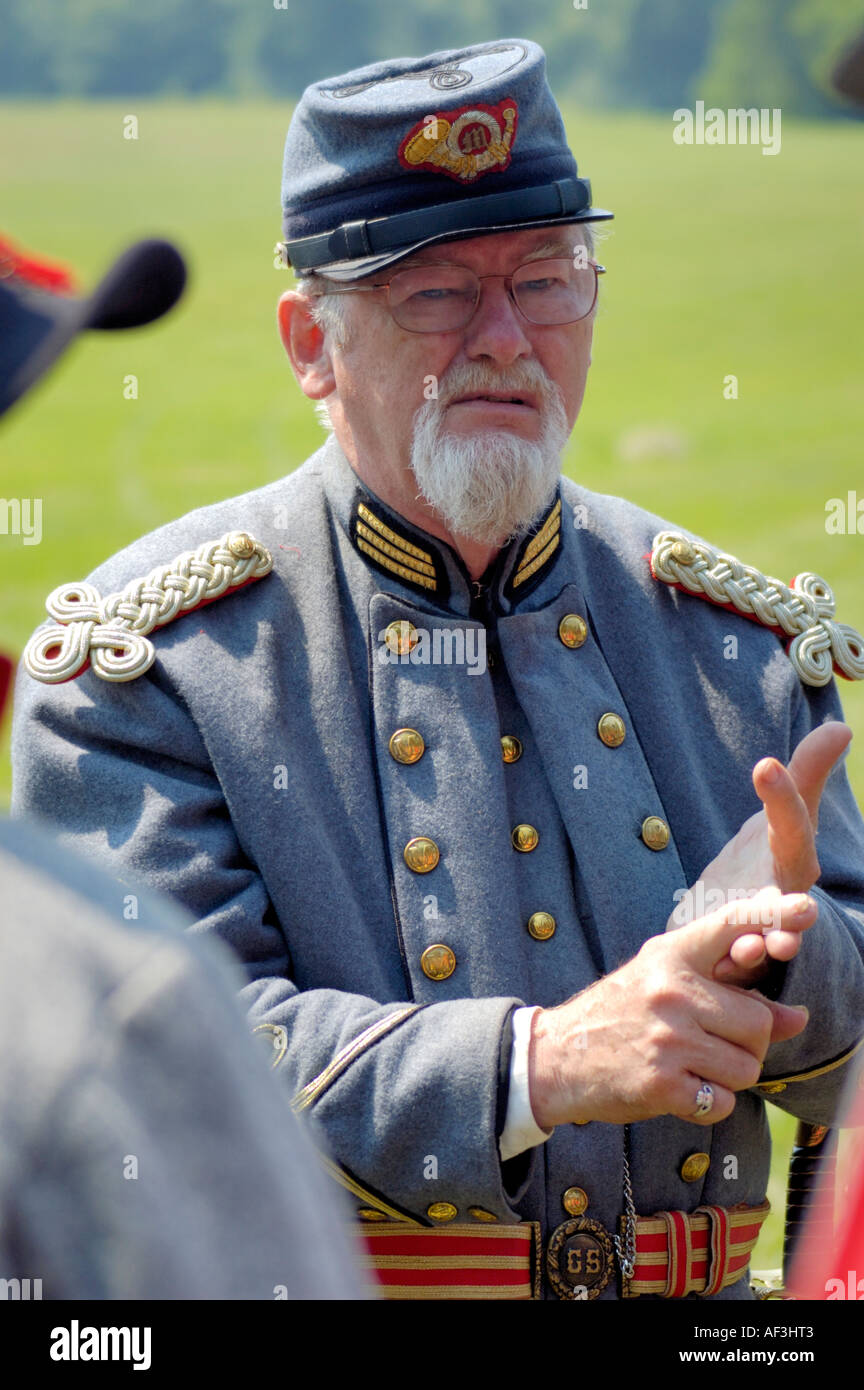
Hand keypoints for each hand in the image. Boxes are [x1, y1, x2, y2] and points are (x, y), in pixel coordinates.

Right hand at [528, 889, 814, 1129]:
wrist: (556, 1056)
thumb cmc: (620, 1016)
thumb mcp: (667, 987)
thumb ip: (732, 997)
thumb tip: (799, 1017)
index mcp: (672, 955)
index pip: (730, 925)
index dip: (771, 916)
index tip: (805, 908)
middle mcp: (671, 990)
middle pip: (759, 1021)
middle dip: (749, 1043)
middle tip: (715, 1044)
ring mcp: (667, 1037)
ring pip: (747, 1066)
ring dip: (730, 1077)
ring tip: (694, 1066)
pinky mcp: (661, 1083)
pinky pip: (721, 1100)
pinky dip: (709, 1103)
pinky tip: (681, 1089)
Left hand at [669, 722, 851, 984]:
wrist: (740, 917)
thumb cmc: (766, 862)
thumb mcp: (785, 820)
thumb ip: (807, 775)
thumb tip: (842, 725)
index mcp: (793, 859)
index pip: (791, 825)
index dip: (783, 796)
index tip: (764, 765)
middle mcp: (783, 901)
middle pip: (790, 905)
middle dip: (794, 909)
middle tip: (803, 908)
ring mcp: (760, 935)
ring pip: (763, 947)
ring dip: (758, 950)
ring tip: (750, 951)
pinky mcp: (732, 964)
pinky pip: (732, 975)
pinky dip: (726, 975)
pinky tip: (716, 971)